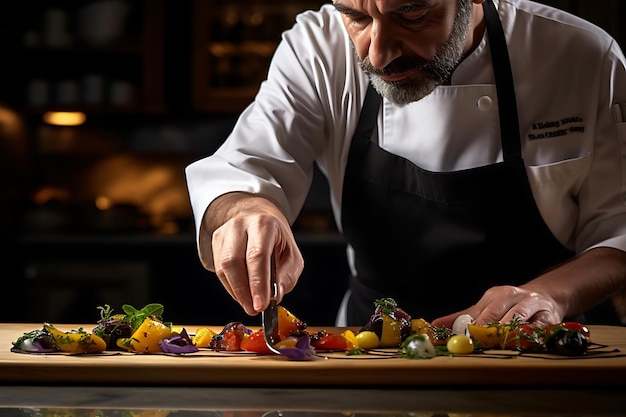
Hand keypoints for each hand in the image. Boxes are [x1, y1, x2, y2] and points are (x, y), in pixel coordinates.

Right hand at [209, 193, 303, 315]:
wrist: (258, 216)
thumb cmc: (276, 239)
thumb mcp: (292, 254)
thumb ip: (287, 275)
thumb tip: (276, 295)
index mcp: (263, 224)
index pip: (257, 255)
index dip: (258, 283)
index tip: (261, 305)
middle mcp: (240, 225)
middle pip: (233, 261)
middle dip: (244, 291)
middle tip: (254, 309)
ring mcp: (224, 233)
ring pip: (223, 268)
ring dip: (237, 292)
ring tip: (250, 304)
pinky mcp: (215, 242)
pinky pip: (219, 271)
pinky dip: (232, 287)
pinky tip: (243, 293)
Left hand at [432, 248, 625, 328]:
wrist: (545, 296)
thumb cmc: (510, 304)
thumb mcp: (485, 306)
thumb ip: (461, 317)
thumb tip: (435, 325)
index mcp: (495, 295)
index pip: (480, 311)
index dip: (471, 326)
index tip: (463, 338)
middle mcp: (513, 296)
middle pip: (497, 314)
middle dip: (486, 330)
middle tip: (478, 343)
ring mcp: (531, 305)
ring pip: (516, 319)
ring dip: (506, 333)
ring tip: (497, 344)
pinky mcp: (548, 317)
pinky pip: (538, 327)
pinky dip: (529, 335)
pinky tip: (521, 343)